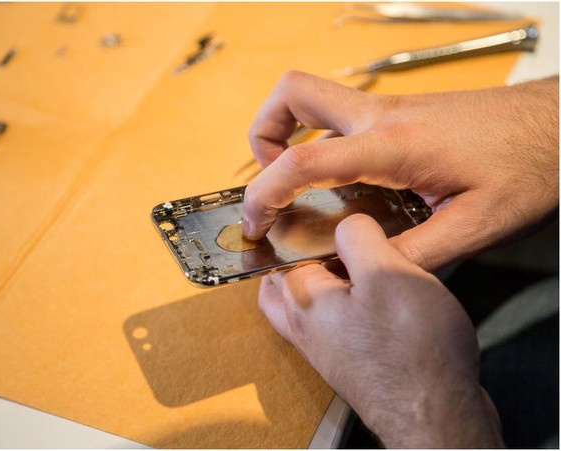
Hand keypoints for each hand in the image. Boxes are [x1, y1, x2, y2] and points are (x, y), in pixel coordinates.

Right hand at [243, 71, 558, 270]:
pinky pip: (338, 117)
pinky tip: (339, 180)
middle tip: (269, 181)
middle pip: (292, 94)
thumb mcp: (475, 226)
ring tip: (293, 181)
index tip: (253, 222)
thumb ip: (413, 255)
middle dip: (262, 133)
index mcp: (393, 145)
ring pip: (311, 98)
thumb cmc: (527, 165)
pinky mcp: (398, 115)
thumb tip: (364, 272)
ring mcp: (388, 110)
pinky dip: (318, 140)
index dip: (264, 192)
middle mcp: (381, 116)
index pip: (304, 159)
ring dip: (285, 131)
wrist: (557, 125)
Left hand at [259, 214, 502, 447]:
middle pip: (284, 285)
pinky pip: (334, 326)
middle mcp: (305, 329)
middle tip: (324, 239)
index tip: (324, 213)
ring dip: (321, 283)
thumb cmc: (411, 346)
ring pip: (308, 306)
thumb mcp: (386, 271)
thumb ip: (357, 238)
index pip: (283, 253)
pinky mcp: (351, 363)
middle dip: (299, 259)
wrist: (438, 416)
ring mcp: (326, 350)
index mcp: (302, 300)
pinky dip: (343, 306)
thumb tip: (346, 225)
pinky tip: (374, 298)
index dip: (303, 228)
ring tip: (351, 263)